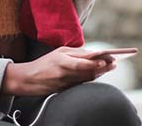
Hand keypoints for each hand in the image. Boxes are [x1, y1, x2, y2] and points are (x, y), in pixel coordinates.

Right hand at [1, 46, 116, 96]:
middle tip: (114, 63)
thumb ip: (75, 53)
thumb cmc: (45, 63)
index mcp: (61, 59)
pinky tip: (99, 74)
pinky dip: (90, 79)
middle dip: (102, 68)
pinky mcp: (64, 90)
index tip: (108, 59)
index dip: (96, 62)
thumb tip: (93, 54)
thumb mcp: (58, 52)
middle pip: (87, 71)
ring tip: (110, 67)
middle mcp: (63, 71)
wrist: (27, 79)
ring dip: (99, 73)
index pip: (82, 61)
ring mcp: (64, 82)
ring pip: (86, 79)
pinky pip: (80, 84)